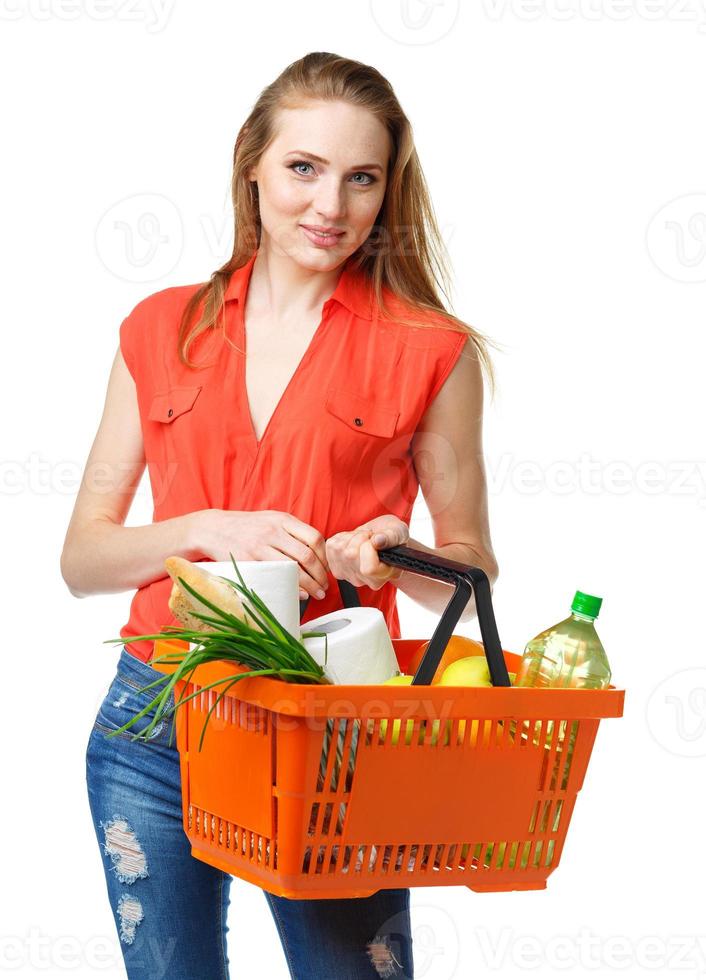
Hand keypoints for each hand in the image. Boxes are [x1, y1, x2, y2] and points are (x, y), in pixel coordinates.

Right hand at [192, 508, 330, 600]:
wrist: (213, 528)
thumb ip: (292, 531)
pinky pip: (276, 576)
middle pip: (307, 555)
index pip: (314, 538)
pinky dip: (292, 587)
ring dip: (310, 584)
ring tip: (316, 592)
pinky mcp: (249, 560)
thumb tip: (317, 553)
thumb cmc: (246, 527)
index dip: (325, 557)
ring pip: (294, 568)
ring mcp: (260, 546)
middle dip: (321, 575)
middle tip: (324, 586)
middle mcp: (273, 531)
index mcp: (282, 519)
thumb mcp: (271, 519)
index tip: (327, 569)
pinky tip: (299, 592)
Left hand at [325, 516, 408, 590]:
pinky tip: (352, 540)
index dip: (369, 548)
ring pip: (340, 550)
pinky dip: (341, 537)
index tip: (376, 539)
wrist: (380, 537)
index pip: (368, 569)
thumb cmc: (391, 536)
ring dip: (351, 537)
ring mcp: (347, 575)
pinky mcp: (335, 566)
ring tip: (363, 538)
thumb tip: (378, 541)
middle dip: (360, 537)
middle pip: (351, 556)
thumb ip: (391, 537)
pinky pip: (331, 546)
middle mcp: (364, 580)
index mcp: (383, 576)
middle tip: (370, 536)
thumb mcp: (399, 532)